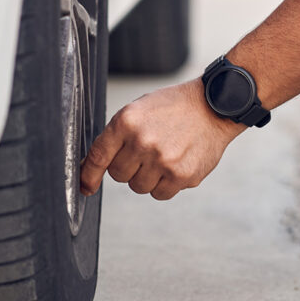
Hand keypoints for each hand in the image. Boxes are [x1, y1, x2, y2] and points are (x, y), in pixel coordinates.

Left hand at [80, 78, 245, 199]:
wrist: (214, 106)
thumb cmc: (175, 107)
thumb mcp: (139, 110)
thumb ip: (117, 136)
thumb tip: (93, 166)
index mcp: (126, 122)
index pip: (98, 156)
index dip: (88, 175)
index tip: (85, 187)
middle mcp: (142, 141)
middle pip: (118, 175)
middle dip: (128, 168)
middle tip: (146, 152)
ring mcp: (162, 160)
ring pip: (138, 187)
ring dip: (147, 177)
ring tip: (164, 156)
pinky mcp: (181, 175)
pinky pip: (160, 194)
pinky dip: (165, 185)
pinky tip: (176, 165)